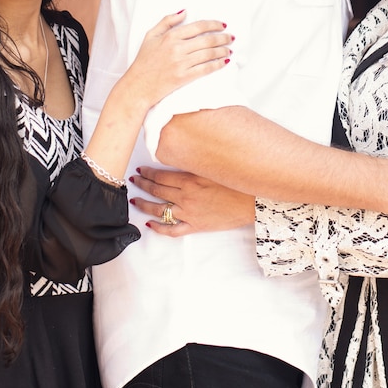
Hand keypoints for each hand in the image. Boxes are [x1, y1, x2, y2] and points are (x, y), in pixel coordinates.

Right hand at [124, 14, 232, 107]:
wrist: (138, 86)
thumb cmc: (143, 61)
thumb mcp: (150, 36)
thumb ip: (167, 21)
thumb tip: (184, 11)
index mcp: (170, 36)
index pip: (198, 27)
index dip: (213, 25)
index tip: (222, 25)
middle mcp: (177, 48)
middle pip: (207, 40)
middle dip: (223, 38)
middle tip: (231, 38)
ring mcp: (181, 63)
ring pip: (209, 54)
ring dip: (223, 50)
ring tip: (229, 49)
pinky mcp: (184, 77)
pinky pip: (206, 69)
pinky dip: (217, 64)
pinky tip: (224, 61)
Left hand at [130, 164, 255, 235]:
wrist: (253, 202)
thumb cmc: (238, 182)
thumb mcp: (215, 167)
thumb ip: (196, 164)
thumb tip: (182, 158)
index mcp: (190, 179)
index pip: (161, 175)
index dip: (147, 173)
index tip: (140, 170)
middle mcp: (185, 196)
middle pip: (157, 190)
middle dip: (142, 184)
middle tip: (134, 181)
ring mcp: (189, 212)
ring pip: (159, 209)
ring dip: (144, 204)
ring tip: (135, 200)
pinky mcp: (195, 225)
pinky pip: (172, 229)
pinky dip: (159, 228)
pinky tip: (150, 225)